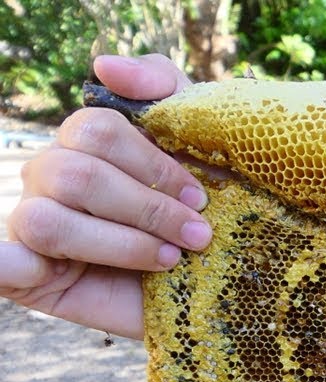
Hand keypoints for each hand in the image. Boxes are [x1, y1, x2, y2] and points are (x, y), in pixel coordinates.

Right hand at [1, 54, 208, 339]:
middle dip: (147, 208)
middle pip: (75, 174)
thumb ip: (162, 88)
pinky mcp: (31, 278)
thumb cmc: (208, 211)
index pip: (95, 131)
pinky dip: (10, 263)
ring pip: (49, 220)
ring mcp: (35, 226)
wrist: (220, 287)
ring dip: (122, 244)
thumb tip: (103, 66)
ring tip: (170, 261)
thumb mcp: (202, 142)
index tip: (201, 199)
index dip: (154, 165)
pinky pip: (2, 262)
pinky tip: (40, 268)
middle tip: (198, 236)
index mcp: (84, 143)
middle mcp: (51, 178)